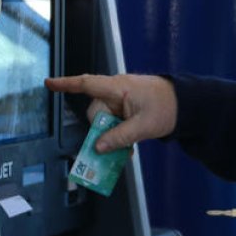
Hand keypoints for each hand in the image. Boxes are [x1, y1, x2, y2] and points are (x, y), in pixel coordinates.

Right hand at [44, 74, 176, 152]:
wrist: (186, 105)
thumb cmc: (166, 108)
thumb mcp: (143, 126)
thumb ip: (120, 137)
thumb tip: (98, 147)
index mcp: (118, 88)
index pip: (87, 84)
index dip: (66, 84)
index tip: (48, 84)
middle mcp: (116, 91)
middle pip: (95, 111)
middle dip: (100, 131)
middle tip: (111, 147)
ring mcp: (121, 100)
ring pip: (105, 120)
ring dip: (111, 136)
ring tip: (125, 151)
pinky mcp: (127, 109)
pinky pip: (114, 123)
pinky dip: (118, 135)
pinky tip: (128, 150)